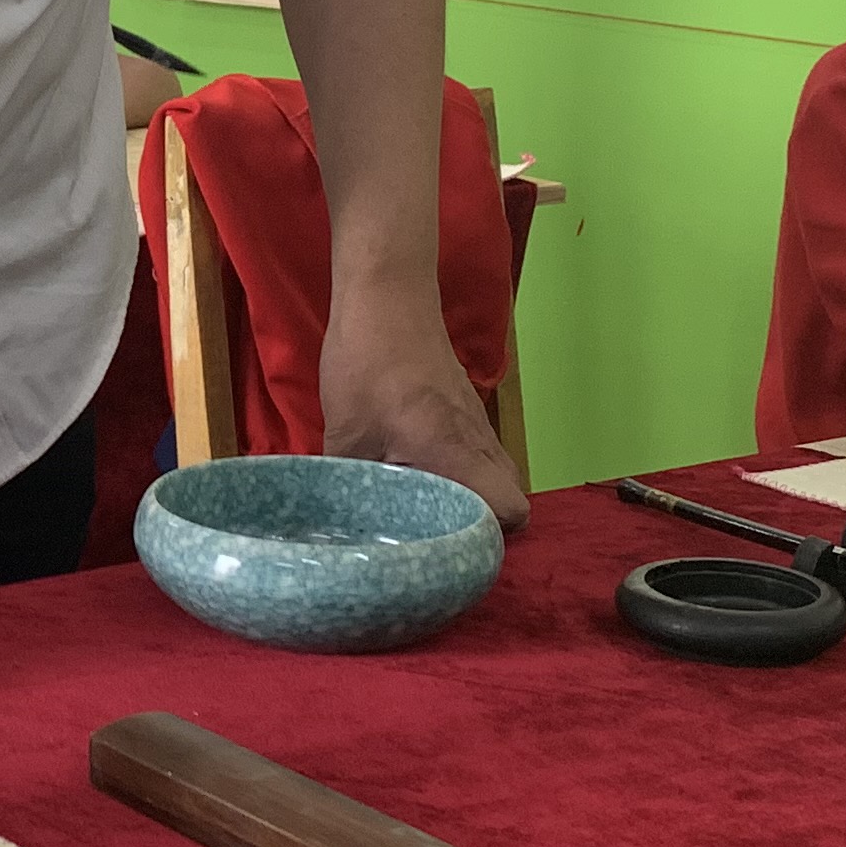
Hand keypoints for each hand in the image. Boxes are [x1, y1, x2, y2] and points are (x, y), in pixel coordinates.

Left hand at [319, 299, 531, 525]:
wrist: (388, 297)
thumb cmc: (368, 363)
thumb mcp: (345, 431)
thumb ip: (347, 479)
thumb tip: (335, 517)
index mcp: (454, 453)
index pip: (510, 510)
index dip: (489, 537)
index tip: (452, 549)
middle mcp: (478, 442)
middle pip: (510, 498)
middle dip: (483, 522)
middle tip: (438, 534)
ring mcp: (476, 421)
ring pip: (496, 474)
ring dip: (473, 494)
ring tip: (429, 508)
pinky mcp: (465, 405)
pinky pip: (480, 452)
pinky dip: (464, 468)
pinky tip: (422, 469)